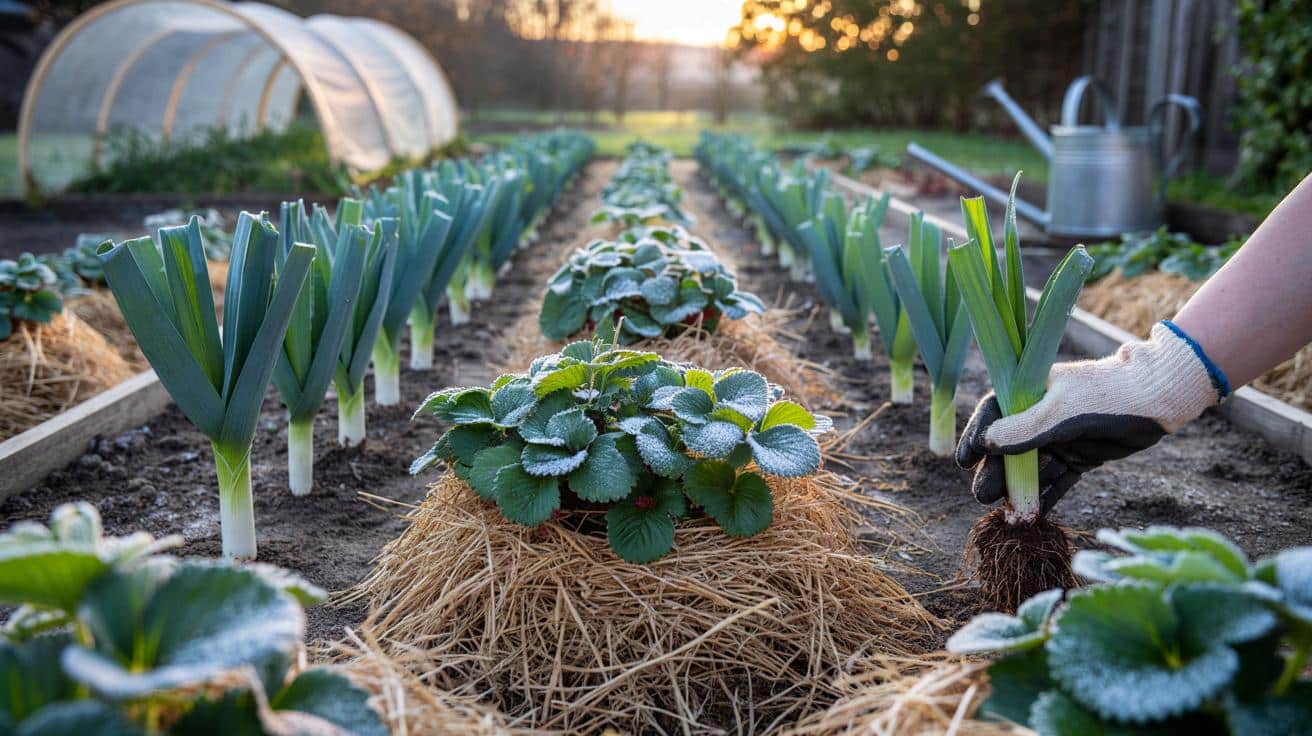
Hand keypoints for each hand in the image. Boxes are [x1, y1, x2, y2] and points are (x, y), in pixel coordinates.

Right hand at [956, 322, 1226, 511]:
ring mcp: (1061, 438)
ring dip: (1021, 492)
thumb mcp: (1062, 411)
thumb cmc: (1107, 395)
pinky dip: (1048, 498)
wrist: (1159, 399)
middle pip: (1009, 448)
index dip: (977, 437)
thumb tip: (986, 443)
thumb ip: (1025, 429)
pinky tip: (1035, 517)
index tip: (965, 461)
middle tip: (983, 498)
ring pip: (1033, 469)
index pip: (993, 414)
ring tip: (1012, 517)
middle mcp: (1041, 416)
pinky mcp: (1081, 457)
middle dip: (996, 474)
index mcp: (1031, 393)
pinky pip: (1059, 481)